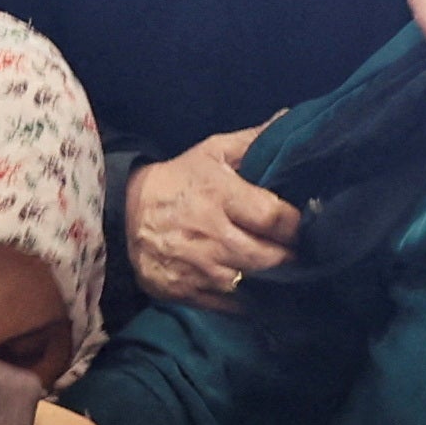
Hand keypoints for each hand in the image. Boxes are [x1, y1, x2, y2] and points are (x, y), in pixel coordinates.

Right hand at [125, 126, 298, 305]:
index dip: (296, 225)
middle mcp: (210, 235)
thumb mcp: (213, 152)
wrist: (125, 213)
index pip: (276, 218)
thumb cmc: (180, 180)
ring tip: (275, 267)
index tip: (300, 224)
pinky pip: (232, 305)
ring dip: (270, 279)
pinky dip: (247, 298)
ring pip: (254, 284)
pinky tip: (250, 285)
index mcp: (220, 195)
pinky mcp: (187, 292)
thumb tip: (290, 118)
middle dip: (288, 255)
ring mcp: (198, 268)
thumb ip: (254, 139)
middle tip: (293, 249)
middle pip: (271, 258)